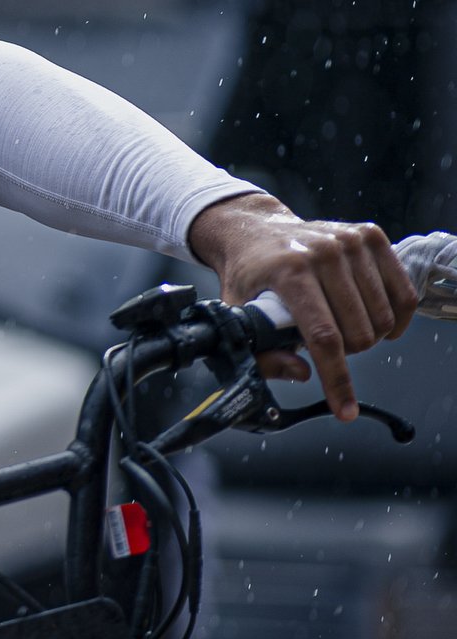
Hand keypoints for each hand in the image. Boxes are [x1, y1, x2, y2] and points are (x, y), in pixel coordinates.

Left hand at [188, 192, 416, 420]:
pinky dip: (396, 318)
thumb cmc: (248, 274)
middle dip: (347, 353)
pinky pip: (403, 292)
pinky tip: (376, 322)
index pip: (324, 336)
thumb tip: (301, 373)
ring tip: (342, 326)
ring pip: (383, 317)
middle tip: (326, 343)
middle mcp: (322, 252)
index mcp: (287, 271)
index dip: (337, 378)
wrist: (255, 229)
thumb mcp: (237, 312)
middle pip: (358, 331)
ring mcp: (349, 241)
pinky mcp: (370, 236)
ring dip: (368, 335)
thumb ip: (260, 353)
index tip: (344, 409)